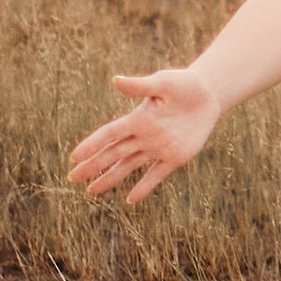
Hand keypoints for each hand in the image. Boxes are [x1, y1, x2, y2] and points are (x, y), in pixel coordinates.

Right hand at [68, 67, 220, 206]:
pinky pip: (156, 175)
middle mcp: (143, 136)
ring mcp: (157, 148)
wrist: (209, 94)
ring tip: (91, 191)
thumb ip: (140, 86)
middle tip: (71, 178)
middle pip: (112, 154)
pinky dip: (144, 188)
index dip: (91, 145)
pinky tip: (131, 200)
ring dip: (110, 178)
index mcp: (137, 119)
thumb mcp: (163, 82)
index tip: (74, 157)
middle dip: (92, 166)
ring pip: (128, 166)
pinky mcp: (175, 157)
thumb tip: (115, 80)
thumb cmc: (184, 84)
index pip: (109, 135)